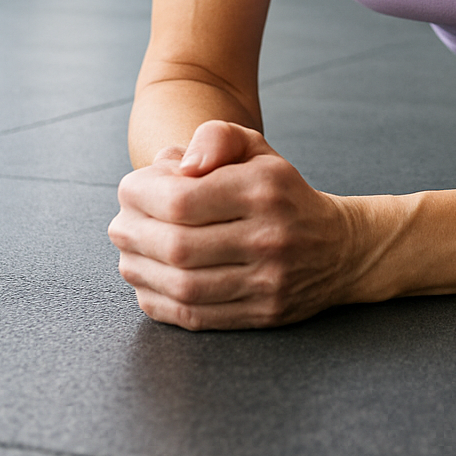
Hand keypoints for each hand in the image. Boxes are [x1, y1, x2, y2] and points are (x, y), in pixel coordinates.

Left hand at [108, 121, 355, 329]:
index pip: (183, 199)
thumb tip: (177, 162)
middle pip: (177, 245)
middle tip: (118, 225)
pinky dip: (159, 302)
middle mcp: (268, 237)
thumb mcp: (257, 149)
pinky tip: (146, 284)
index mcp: (262, 189)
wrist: (337, 249)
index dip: (142, 196)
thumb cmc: (281, 192)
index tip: (128, 190)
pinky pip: (195, 317)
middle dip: (134, 234)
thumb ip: (216, 138)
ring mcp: (267, 281)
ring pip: (183, 286)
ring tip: (126, 253)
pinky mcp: (262, 315)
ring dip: (140, 270)